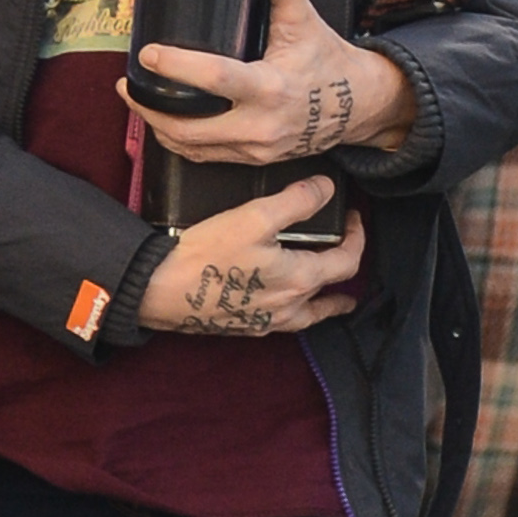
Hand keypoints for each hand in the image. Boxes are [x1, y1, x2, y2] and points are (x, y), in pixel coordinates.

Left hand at [124, 0, 415, 166]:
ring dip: (158, 127)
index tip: (147, 53)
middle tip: (127, 84)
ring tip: (138, 101)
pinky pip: (206, 156)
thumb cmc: (328, 61)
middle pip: (189, 128)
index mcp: (271, 88)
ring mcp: (255, 148)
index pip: (215, 80)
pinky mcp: (252, 160)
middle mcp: (260, 125)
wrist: (357, 107)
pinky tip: (165, 123)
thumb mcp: (306, 18)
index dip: (177, 67)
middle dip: (150, 108)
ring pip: (192, 147)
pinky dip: (180, 141)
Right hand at [139, 185, 365, 337]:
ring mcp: (268, 322)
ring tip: (340, 297)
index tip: (354, 218)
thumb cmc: (206, 255)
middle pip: (333, 289)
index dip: (357, 237)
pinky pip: (286, 323)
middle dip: (346, 264)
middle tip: (345, 245)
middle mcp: (290, 307)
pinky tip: (288, 305)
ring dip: (330, 301)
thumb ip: (296, 201)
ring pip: (312, 314)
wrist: (160, 290)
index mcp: (300, 279)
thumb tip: (326, 188)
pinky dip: (299, 312)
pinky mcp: (246, 327)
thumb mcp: (254, 217)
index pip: (347, 261)